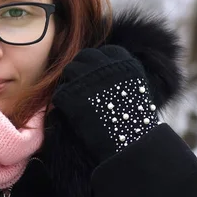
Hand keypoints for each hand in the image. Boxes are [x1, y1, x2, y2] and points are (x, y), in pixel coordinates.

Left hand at [52, 46, 160, 162]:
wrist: (132, 144)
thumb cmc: (136, 120)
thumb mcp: (135, 88)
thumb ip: (119, 74)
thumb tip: (104, 70)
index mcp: (123, 62)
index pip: (104, 52)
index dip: (98, 64)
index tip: (98, 76)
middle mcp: (104, 65)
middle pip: (84, 57)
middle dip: (82, 69)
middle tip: (83, 86)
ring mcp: (85, 79)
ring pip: (69, 70)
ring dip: (71, 82)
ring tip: (76, 97)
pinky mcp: (70, 95)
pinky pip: (60, 92)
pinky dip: (63, 101)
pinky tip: (70, 110)